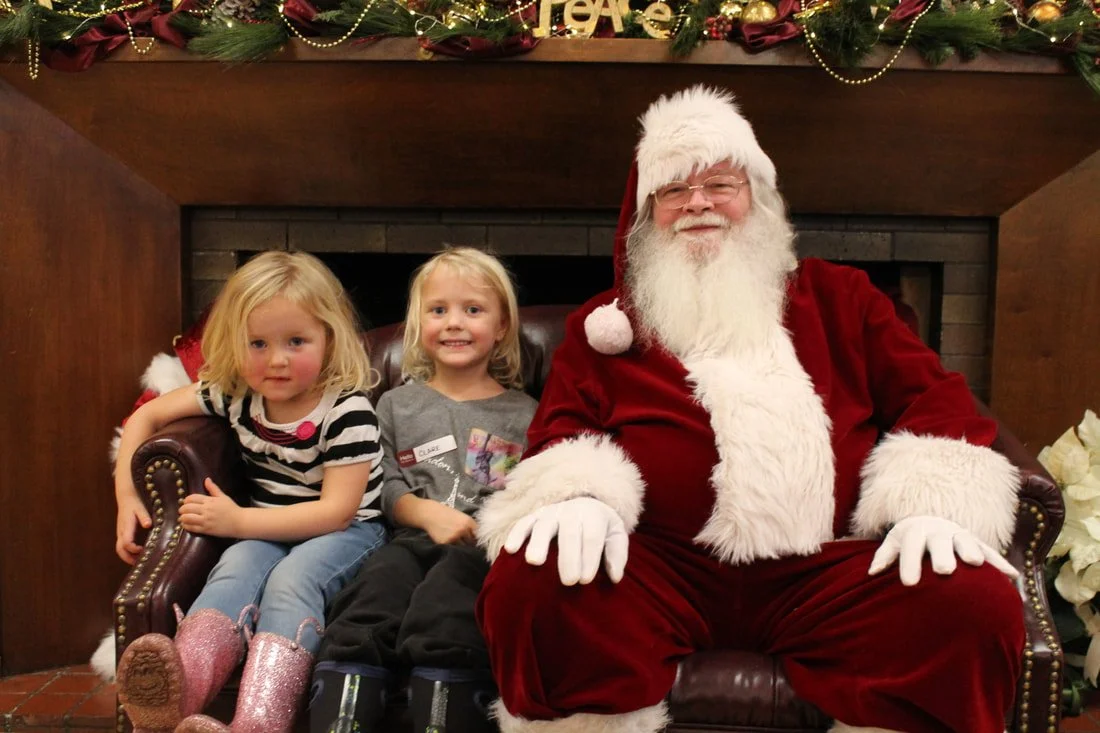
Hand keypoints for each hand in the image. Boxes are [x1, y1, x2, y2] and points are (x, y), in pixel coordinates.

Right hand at [115, 491, 151, 564]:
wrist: (126, 497)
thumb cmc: (135, 503)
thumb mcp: (140, 508)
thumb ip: (144, 516)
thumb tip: (148, 525)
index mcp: (126, 526)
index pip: (126, 542)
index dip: (133, 549)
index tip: (143, 550)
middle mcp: (121, 532)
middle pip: (120, 550)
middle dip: (128, 558)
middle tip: (140, 563)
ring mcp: (120, 533)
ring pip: (119, 549)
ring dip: (128, 557)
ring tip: (139, 561)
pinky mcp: (122, 533)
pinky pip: (122, 546)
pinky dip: (128, 553)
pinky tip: (138, 554)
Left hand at [179, 478, 241, 537]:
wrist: (240, 522)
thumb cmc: (232, 508)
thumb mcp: (223, 496)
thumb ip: (213, 488)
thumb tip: (206, 479)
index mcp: (210, 500)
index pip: (191, 498)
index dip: (186, 500)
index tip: (186, 503)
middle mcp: (206, 510)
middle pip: (187, 508)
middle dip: (182, 509)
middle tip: (183, 511)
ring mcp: (206, 520)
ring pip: (187, 518)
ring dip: (182, 518)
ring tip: (183, 518)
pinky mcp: (206, 529)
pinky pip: (191, 527)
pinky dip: (186, 526)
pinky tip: (187, 525)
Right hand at [423, 503, 477, 544]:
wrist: (430, 514)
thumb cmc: (446, 514)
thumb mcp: (461, 517)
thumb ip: (470, 526)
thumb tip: (478, 538)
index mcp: (468, 522)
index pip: (478, 536)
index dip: (477, 540)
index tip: (475, 542)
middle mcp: (463, 530)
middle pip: (472, 543)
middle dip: (470, 544)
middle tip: (466, 543)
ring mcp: (454, 537)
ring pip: (463, 547)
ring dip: (461, 547)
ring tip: (455, 542)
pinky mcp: (446, 543)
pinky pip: (452, 549)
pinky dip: (452, 547)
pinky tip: (448, 541)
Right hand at [504, 497, 627, 585]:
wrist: (585, 505)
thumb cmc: (601, 529)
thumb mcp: (615, 536)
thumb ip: (617, 555)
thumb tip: (615, 577)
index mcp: (593, 515)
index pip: (591, 536)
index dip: (589, 557)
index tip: (585, 580)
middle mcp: (571, 511)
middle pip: (569, 532)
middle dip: (568, 557)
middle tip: (568, 582)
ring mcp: (550, 513)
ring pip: (543, 525)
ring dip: (538, 543)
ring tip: (534, 562)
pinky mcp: (534, 516)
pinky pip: (523, 523)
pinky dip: (516, 535)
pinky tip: (509, 549)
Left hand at [869, 515, 1018, 585]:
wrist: (930, 520)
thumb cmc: (909, 539)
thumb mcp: (895, 543)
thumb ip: (884, 556)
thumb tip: (871, 573)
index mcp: (915, 532)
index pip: (910, 547)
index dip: (908, 564)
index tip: (907, 583)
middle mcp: (938, 531)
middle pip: (939, 542)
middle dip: (942, 555)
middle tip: (943, 570)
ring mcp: (958, 534)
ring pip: (965, 541)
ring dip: (971, 551)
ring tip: (975, 564)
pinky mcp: (975, 541)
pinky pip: (989, 550)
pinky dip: (1000, 562)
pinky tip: (1011, 576)